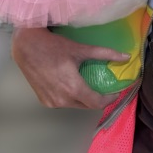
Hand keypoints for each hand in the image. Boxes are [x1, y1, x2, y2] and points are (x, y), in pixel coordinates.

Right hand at [11, 26, 129, 109]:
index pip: (96, 103)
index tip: (115, 92)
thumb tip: (126, 56)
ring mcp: (51, 102)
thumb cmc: (54, 47)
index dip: (109, 99)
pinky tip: (73, 86)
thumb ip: (105, 54)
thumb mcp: (81, 49)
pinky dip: (70, 97)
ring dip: (84, 99)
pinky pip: (63, 102)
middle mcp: (62, 99)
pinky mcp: (44, 101)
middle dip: (97, 99)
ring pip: (74, 105)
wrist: (27, 47)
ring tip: (90, 86)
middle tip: (104, 88)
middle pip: (86, 105)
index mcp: (73, 88)